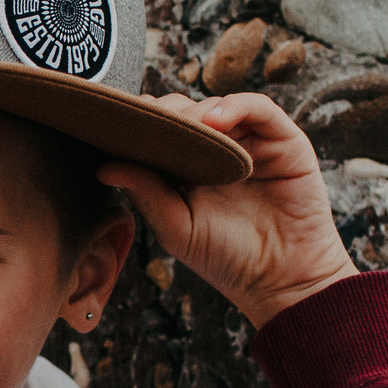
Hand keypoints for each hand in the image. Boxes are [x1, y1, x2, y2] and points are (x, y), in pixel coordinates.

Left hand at [98, 92, 355, 328]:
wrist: (283, 281)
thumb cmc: (229, 259)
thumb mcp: (178, 228)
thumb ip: (146, 195)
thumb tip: (104, 167)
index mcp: (189, 168)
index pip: (162, 132)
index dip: (142, 123)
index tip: (118, 120)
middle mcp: (220, 150)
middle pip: (187, 112)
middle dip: (166, 113)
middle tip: (148, 122)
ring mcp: (252, 143)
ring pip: (218, 106)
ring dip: (196, 112)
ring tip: (183, 127)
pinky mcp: (283, 140)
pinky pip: (258, 108)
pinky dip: (234, 107)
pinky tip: (215, 122)